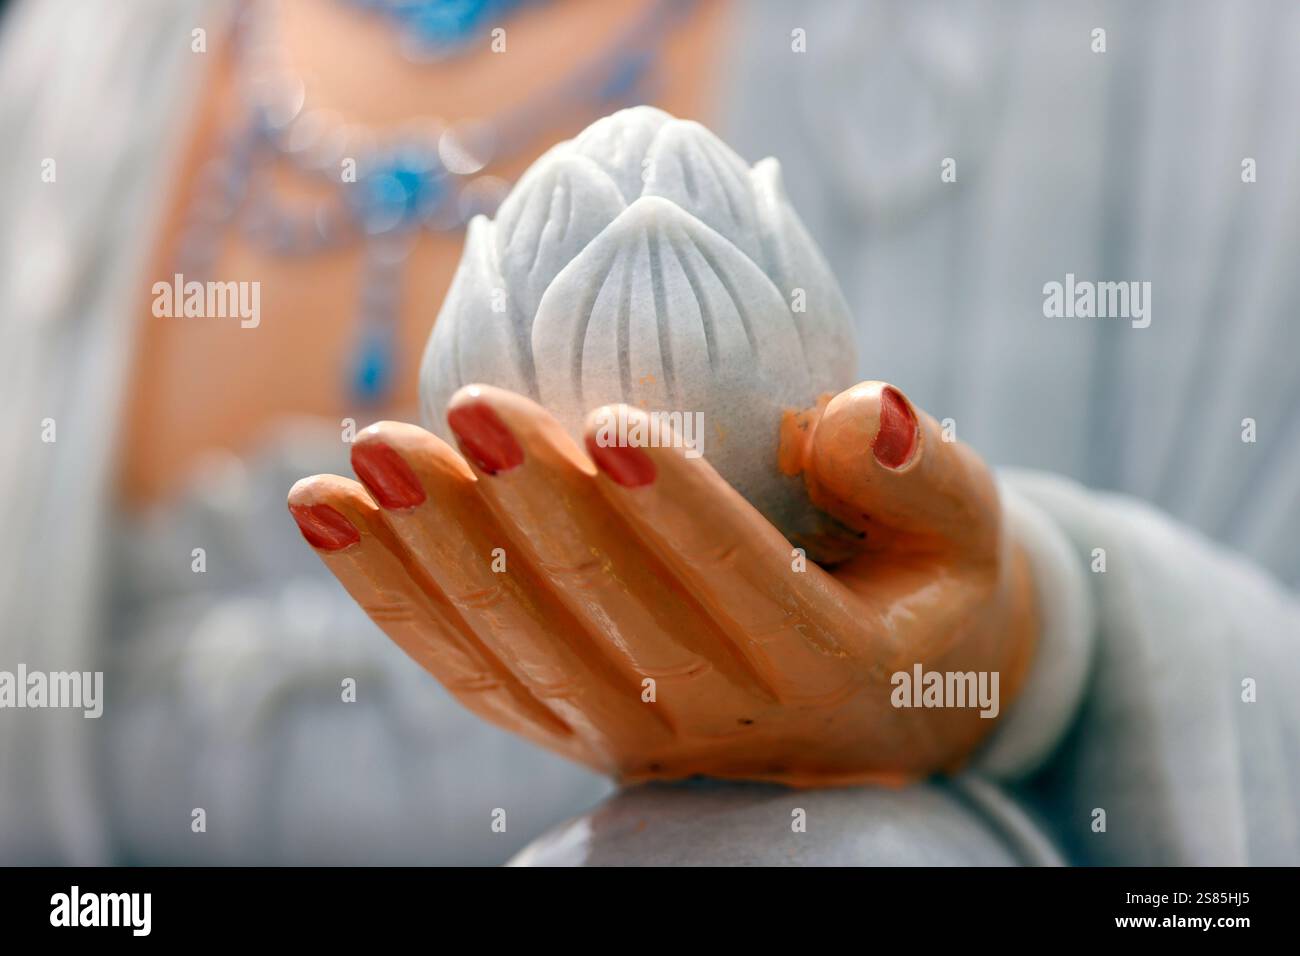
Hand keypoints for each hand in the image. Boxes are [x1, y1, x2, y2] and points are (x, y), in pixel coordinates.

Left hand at [288, 382, 1037, 785]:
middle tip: (467, 407)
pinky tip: (327, 516)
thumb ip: (922, 473)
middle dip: (530, 513)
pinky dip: (390, 595)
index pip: (744, 586)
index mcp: (828, 669)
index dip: (677, 511)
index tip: (609, 421)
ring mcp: (631, 735)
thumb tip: (853, 409)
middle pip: (607, 618)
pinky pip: (469, 668)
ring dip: (431, 553)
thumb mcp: (965, 531)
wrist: (883, 699)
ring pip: (516, 648)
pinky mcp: (568, 724)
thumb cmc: (923, 588)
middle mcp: (721, 721)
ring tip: (365, 456)